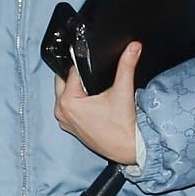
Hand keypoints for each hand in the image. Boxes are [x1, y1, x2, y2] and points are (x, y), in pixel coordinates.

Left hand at [54, 39, 141, 163]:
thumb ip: (126, 65)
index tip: (95, 63)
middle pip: (64, 82)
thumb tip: (133, 47)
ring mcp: (65, 121)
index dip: (84, 64)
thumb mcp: (123, 90)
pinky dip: (77, 103)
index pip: (72, 72)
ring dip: (76, 90)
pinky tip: (92, 103)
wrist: (128, 148)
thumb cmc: (123, 126)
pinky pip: (69, 108)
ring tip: (95, 90)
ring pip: (65, 95)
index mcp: (68, 101)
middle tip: (94, 77)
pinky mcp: (70, 128)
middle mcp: (61, 112)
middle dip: (77, 77)